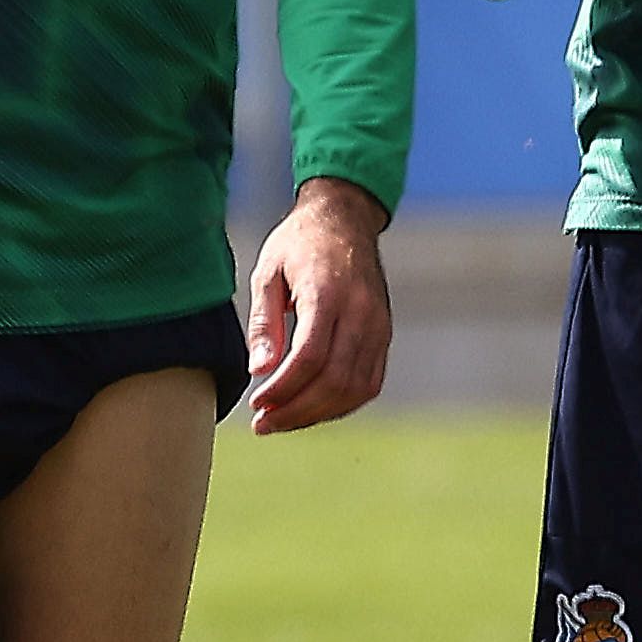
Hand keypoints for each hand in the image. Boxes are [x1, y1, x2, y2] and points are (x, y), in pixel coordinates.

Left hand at [242, 176, 394, 432]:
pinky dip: (341, 403)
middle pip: (335, 380)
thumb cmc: (299, 243)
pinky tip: (312, 408)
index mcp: (328, 292)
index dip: (284, 389)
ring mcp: (379, 325)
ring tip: (283, 419)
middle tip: (264, 423)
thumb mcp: (267, 272)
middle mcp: (361, 312)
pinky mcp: (384, 334)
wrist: (345, 218)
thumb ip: (262, 322)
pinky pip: (369, 382)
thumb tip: (260, 371)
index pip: (310, 357)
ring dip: (318, 413)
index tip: (257, 404)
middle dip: (297, 411)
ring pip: (355, 388)